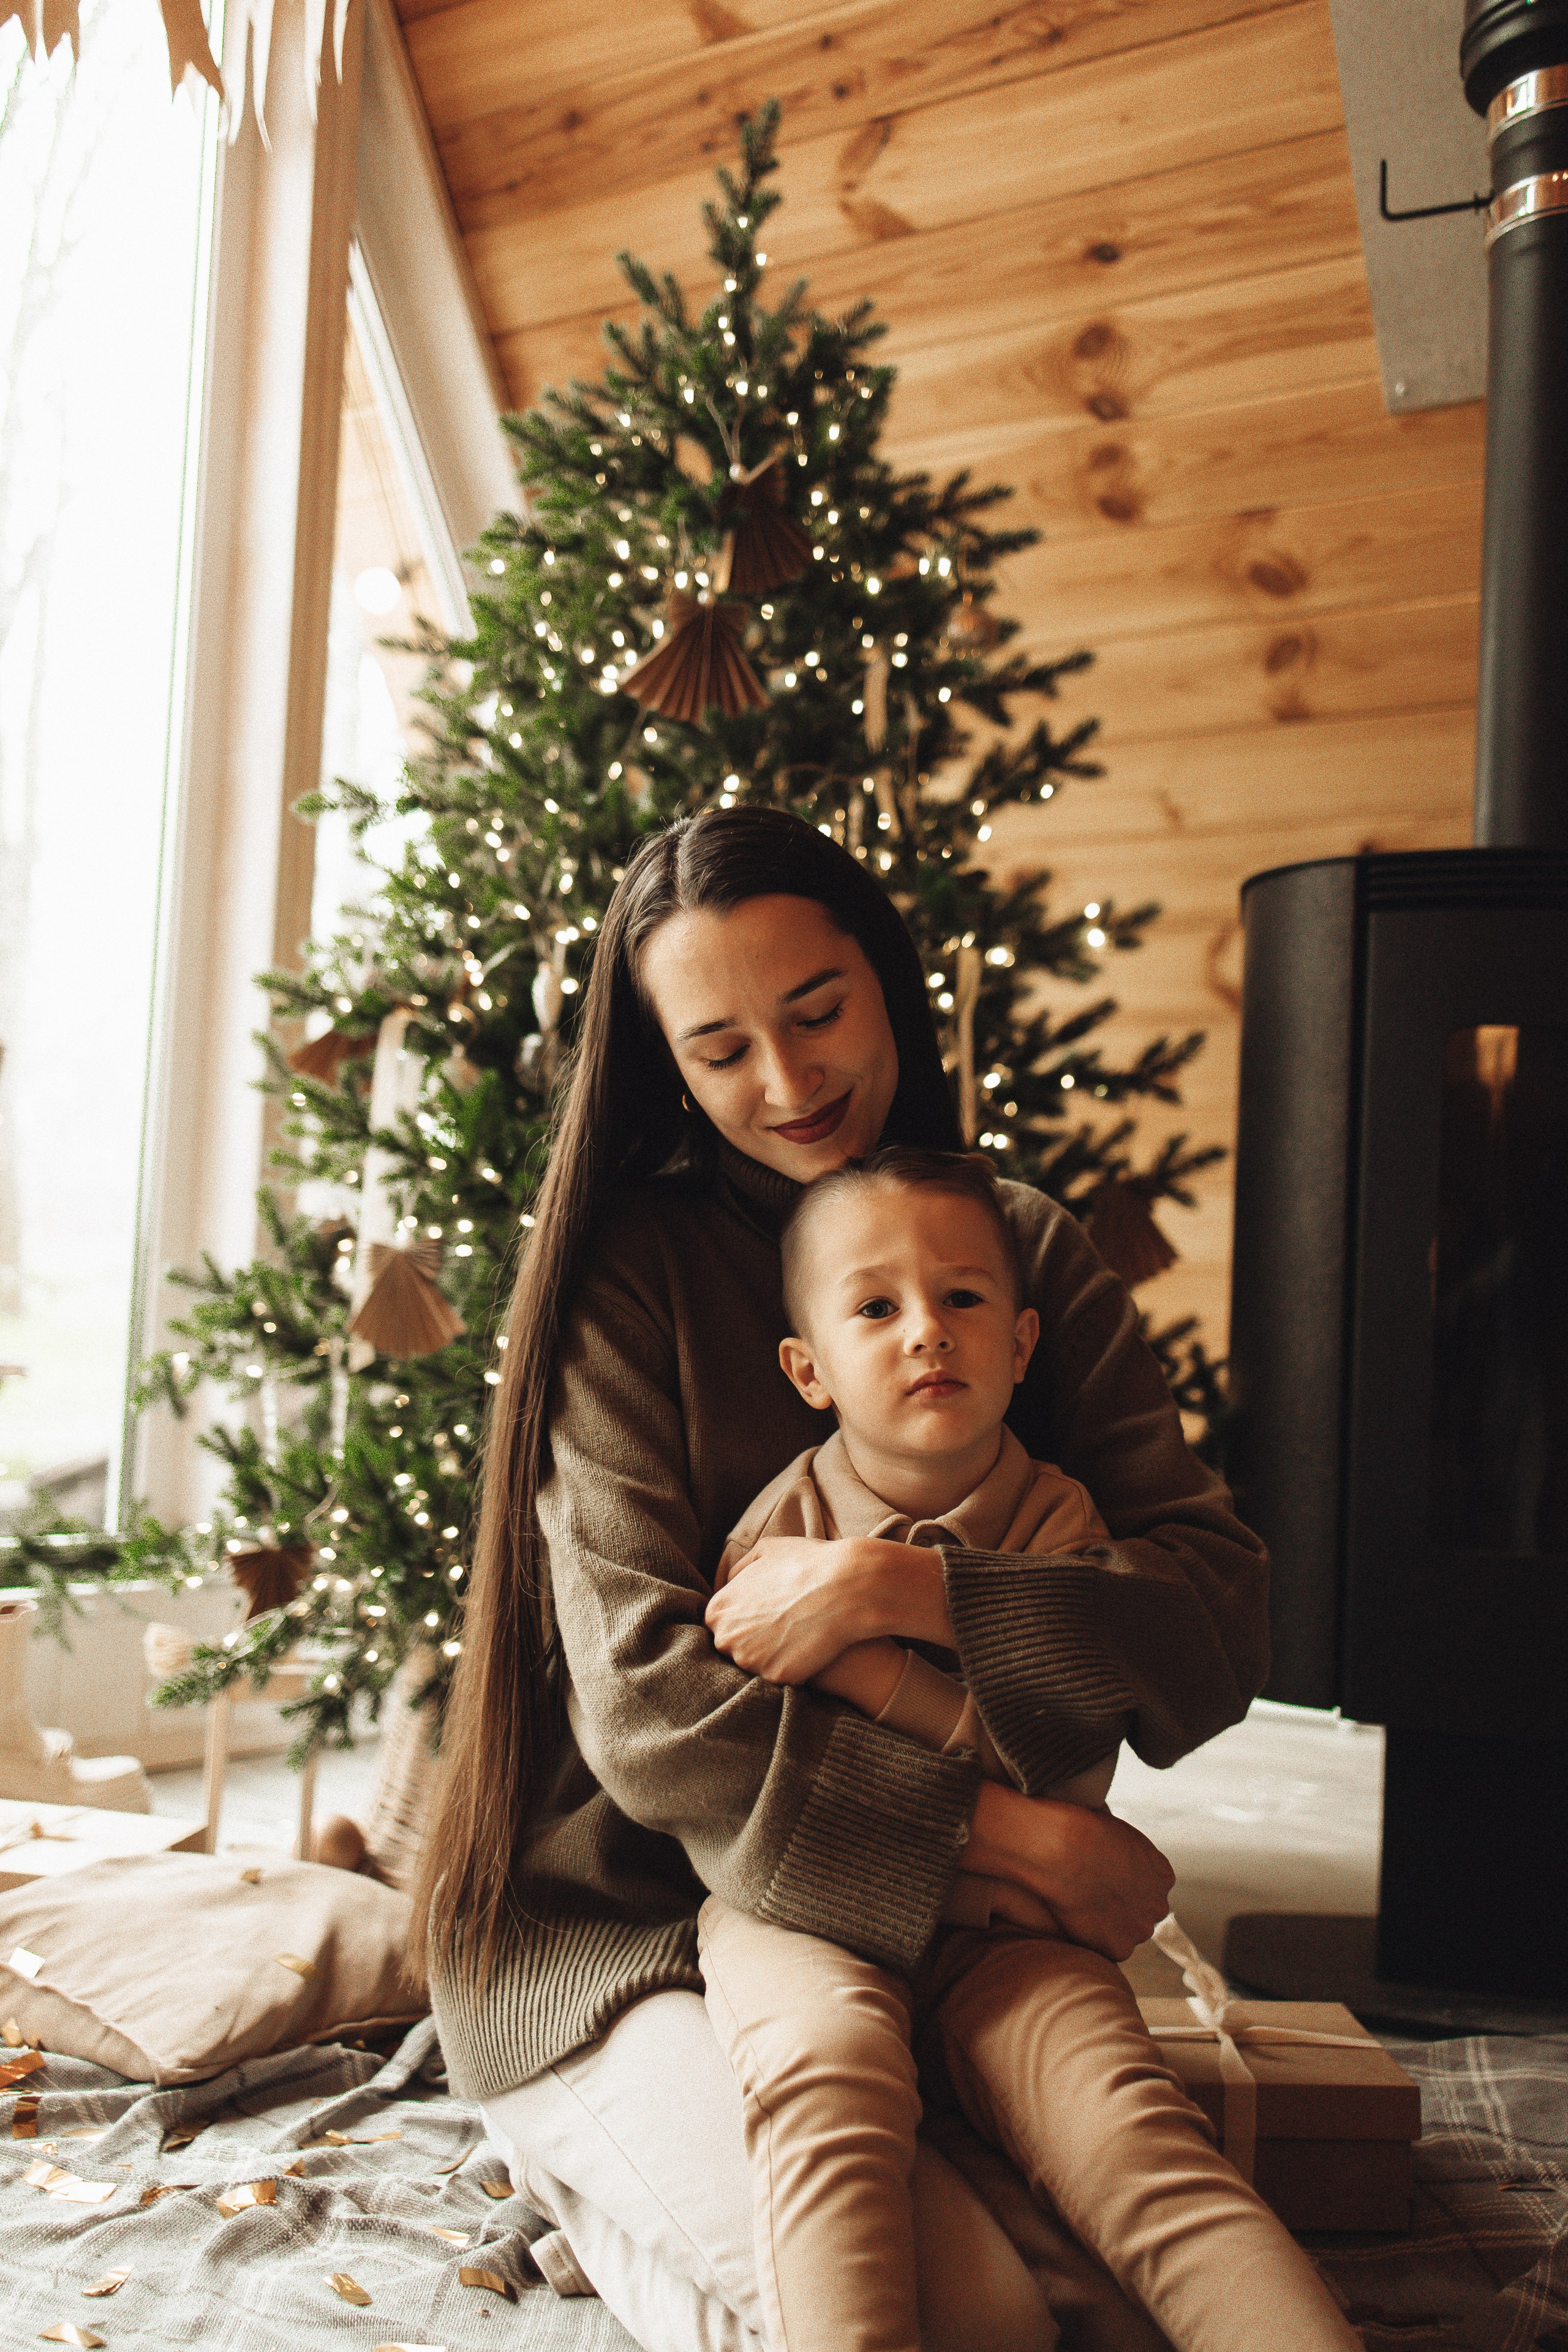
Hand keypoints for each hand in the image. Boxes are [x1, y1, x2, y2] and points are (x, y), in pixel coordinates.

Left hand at [706, 1538, 877, 1683]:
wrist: (846, 1586)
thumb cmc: (807, 1563)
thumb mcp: (765, 1550)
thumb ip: (739, 1569)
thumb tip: (730, 1583)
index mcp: (717, 1610)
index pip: (721, 1624)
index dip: (745, 1618)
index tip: (767, 1612)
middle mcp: (726, 1639)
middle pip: (735, 1647)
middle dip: (754, 1639)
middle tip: (784, 1625)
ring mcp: (750, 1661)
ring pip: (757, 1664)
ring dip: (773, 1654)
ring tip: (799, 1634)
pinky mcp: (777, 1677)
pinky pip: (782, 1675)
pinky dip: (794, 1666)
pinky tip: (811, 1648)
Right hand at [965, 1782, 1173, 1961]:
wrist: (1065, 1850)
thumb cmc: (1083, 1832)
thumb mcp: (1118, 1834)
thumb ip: (1128, 1853)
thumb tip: (1116, 1850)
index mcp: (1163, 1875)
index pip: (1150, 1889)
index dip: (1126, 1886)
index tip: (1105, 1881)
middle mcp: (1159, 1905)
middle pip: (1143, 1913)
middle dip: (1123, 1908)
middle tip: (1092, 1898)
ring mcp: (1141, 1929)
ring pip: (1127, 1933)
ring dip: (1109, 1926)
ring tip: (1080, 1908)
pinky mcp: (1120, 1949)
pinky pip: (1109, 1949)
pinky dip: (1094, 1940)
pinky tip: (1077, 1921)